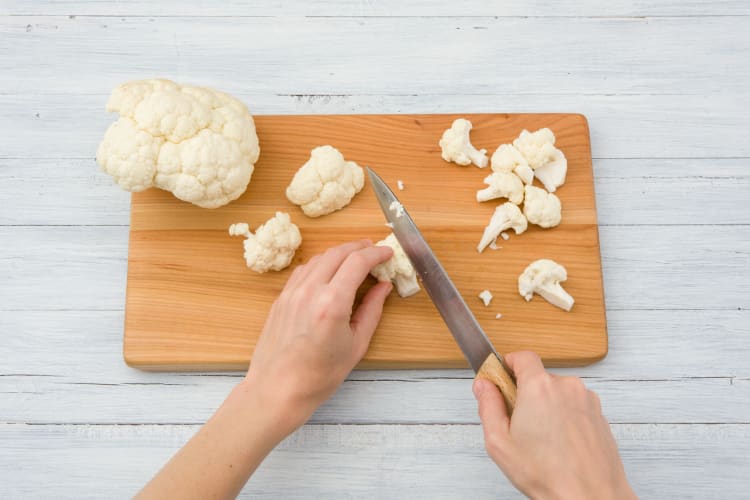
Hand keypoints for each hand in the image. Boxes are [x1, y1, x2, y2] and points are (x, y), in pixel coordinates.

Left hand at [243, 239, 393, 435]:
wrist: (277, 390)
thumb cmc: (319, 376)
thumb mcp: (356, 345)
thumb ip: (372, 310)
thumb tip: (383, 287)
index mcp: (332, 303)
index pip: (358, 262)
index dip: (376, 253)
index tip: (387, 253)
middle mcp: (310, 291)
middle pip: (338, 253)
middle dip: (359, 247)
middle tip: (374, 250)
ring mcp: (292, 292)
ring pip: (319, 258)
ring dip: (339, 253)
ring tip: (354, 258)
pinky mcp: (281, 298)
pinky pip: (303, 270)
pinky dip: (320, 264)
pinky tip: (329, 271)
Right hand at [473, 351, 635, 498]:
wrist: (590, 497)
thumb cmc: (548, 475)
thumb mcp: (500, 442)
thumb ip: (488, 406)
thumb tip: (483, 386)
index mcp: (539, 387)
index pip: (522, 356)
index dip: (509, 365)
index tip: (502, 379)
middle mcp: (566, 386)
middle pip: (539, 378)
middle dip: (526, 394)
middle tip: (518, 423)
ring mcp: (586, 399)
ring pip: (558, 393)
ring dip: (548, 408)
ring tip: (542, 441)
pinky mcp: (599, 414)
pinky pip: (575, 407)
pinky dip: (565, 419)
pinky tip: (559, 445)